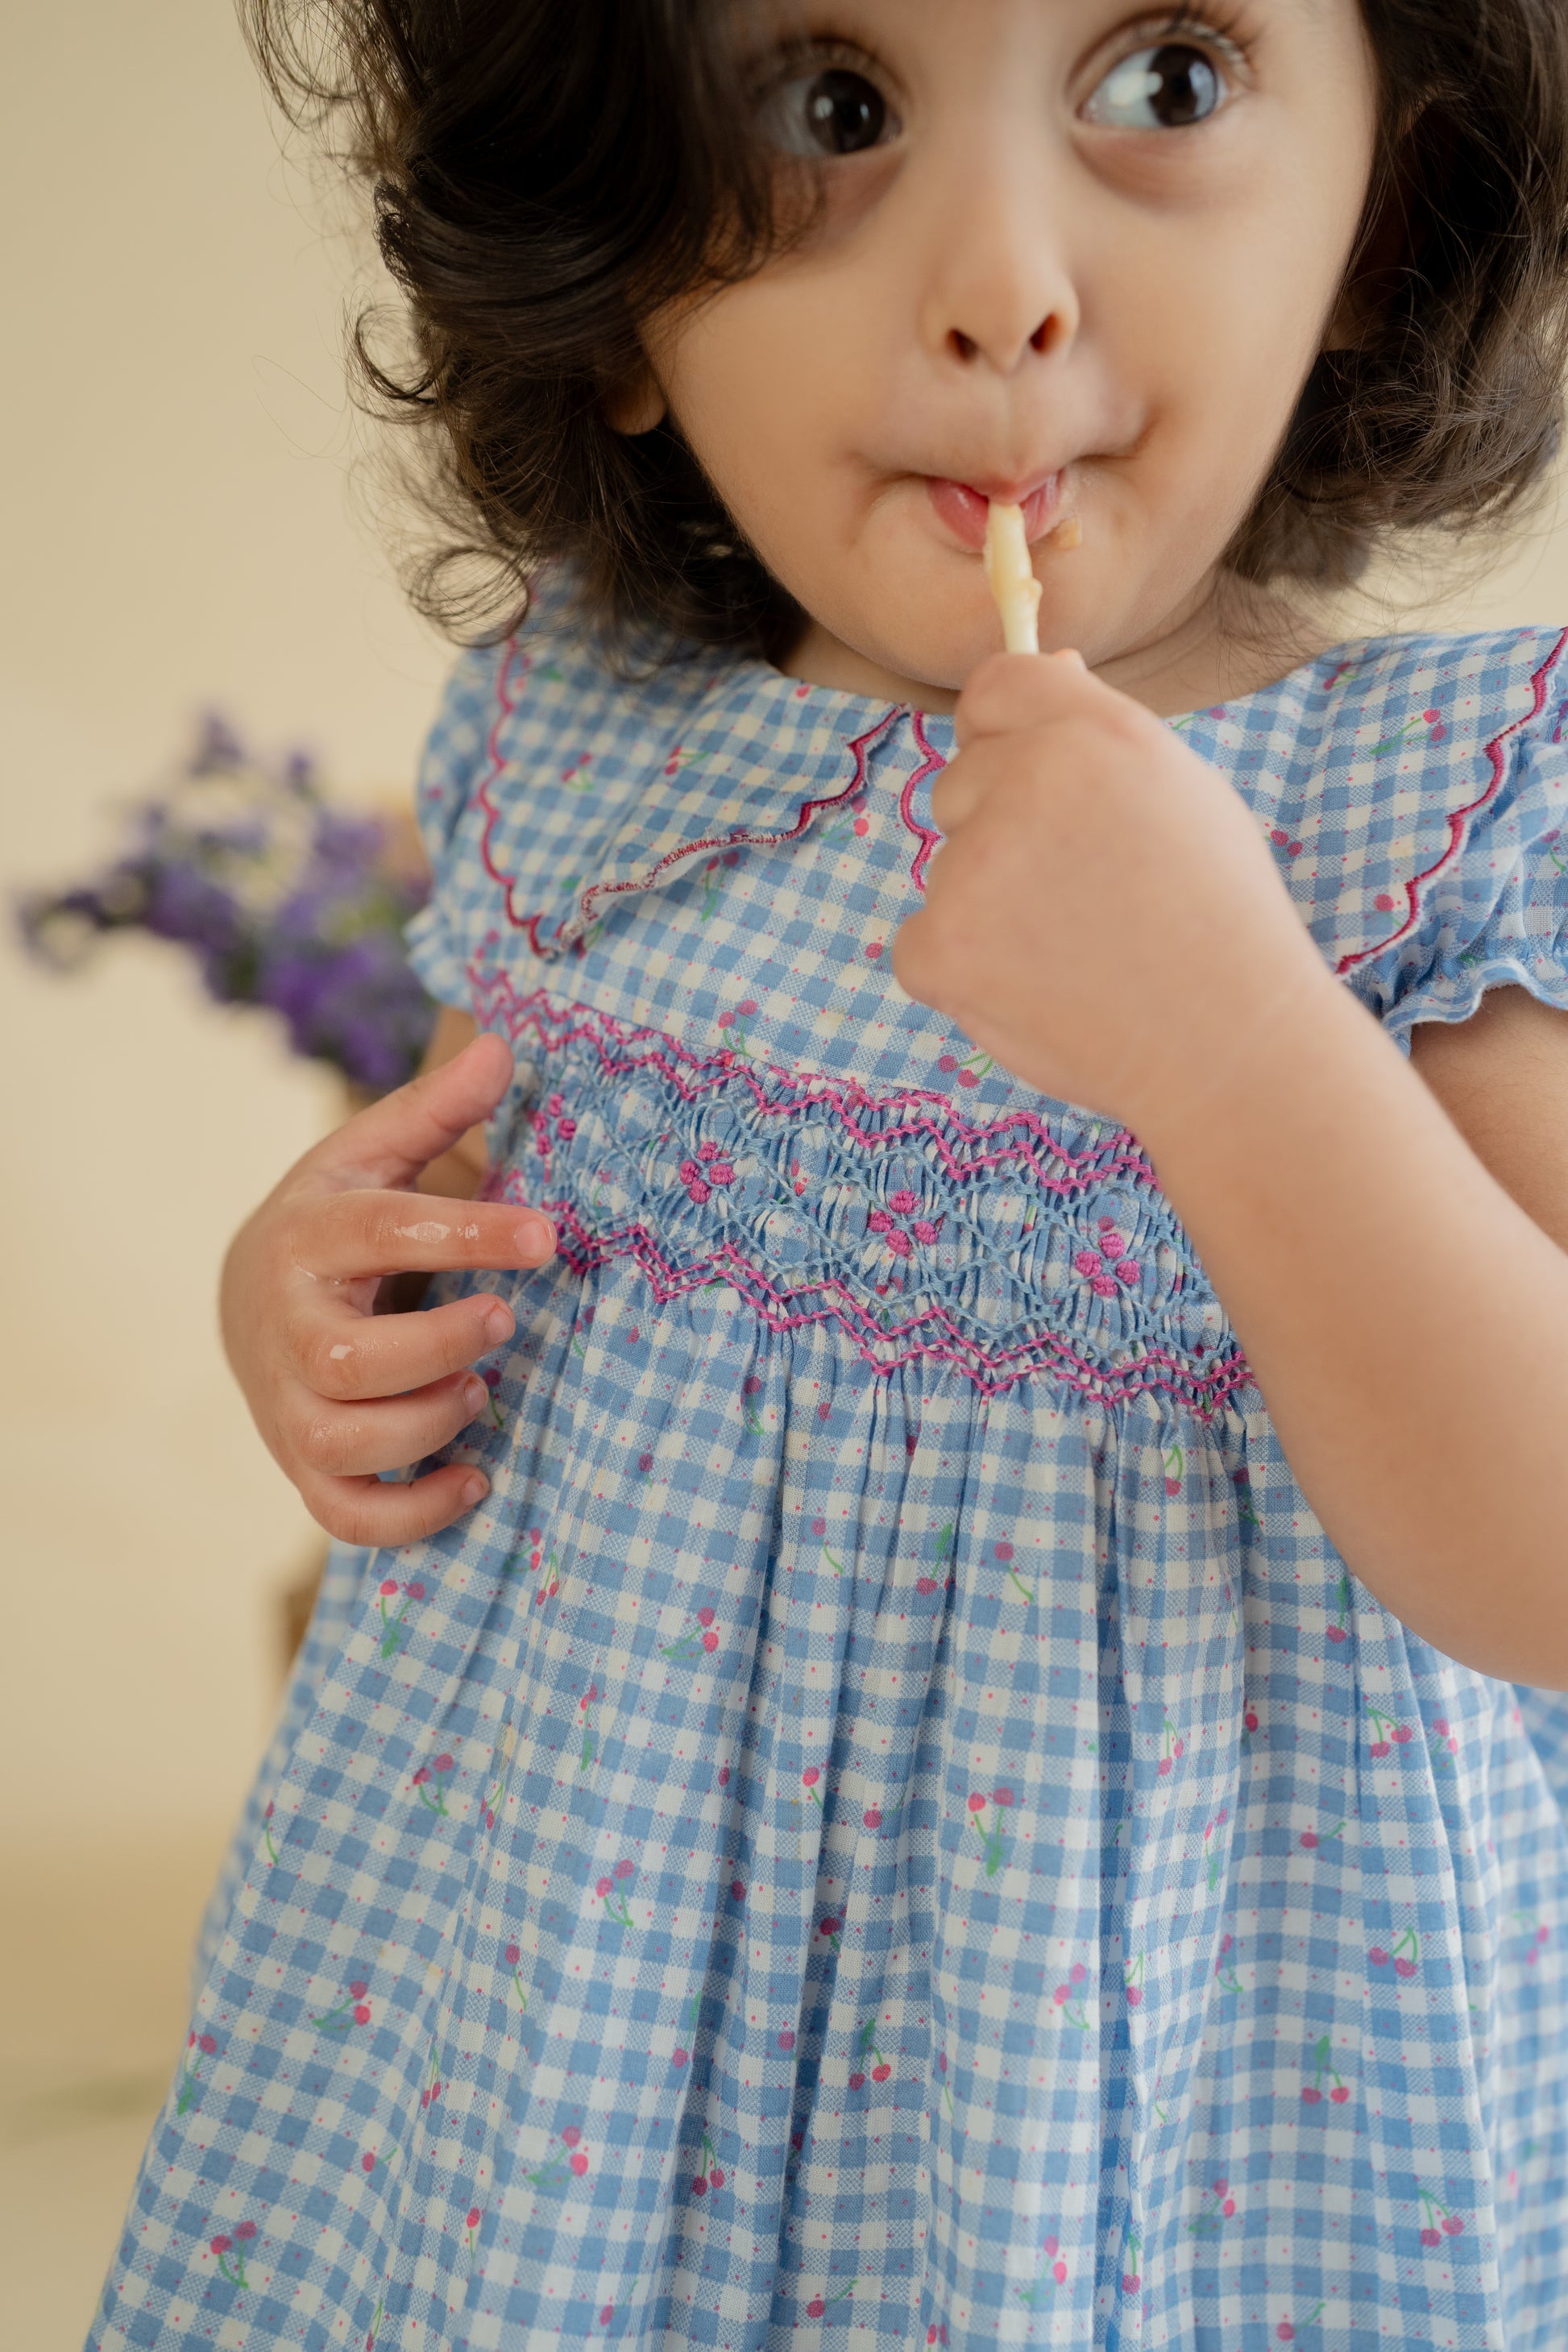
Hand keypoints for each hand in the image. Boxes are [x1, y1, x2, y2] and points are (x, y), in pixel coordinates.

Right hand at [220, 1031, 554, 1545]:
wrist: (249, 1299)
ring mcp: (287, 1407)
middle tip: (504, 1322)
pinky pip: (347, 1516)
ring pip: (345, 1440)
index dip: (467, 1234)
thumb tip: (498, 1045)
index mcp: (308, 1236)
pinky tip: (475, 1477)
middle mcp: (287, 1328)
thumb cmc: (334, 1220)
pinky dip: (413, 1513)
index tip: (546, 1234)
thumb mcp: (371, 1155)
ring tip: (483, 1391)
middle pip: (348, 1359)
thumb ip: (434, 1111)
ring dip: (429, 1426)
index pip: (384, 1232)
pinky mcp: (303, 1466)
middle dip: (438, 1348)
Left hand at [892, 651, 1331, 1137]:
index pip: (995, 687)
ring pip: (946, 868)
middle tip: (1083, 897)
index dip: (1002, 732)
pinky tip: (1039, 991)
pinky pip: (920, 942)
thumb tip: (1048, 669)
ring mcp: (975, 864)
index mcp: (1097, 732)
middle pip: (959, 782)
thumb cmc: (1218, 922)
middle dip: (999, 832)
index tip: (1024, 778)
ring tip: (1078, 953)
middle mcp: (1029, 780)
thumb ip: (1099, 732)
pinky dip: (962, 972)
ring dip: (988, 908)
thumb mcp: (1184, 793)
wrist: (1229, 1047)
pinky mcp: (939, 944)